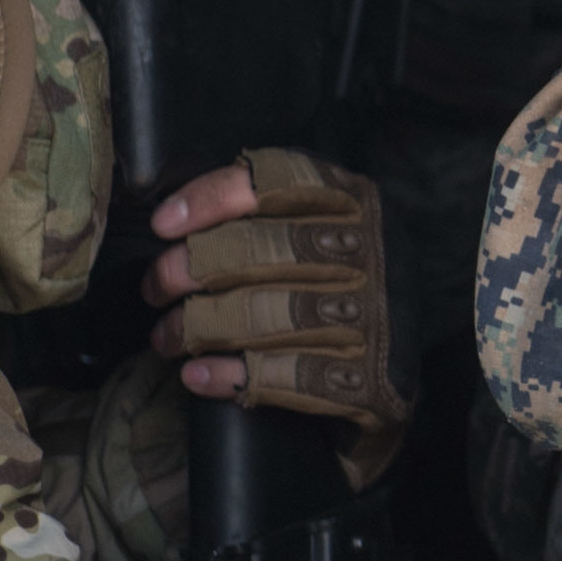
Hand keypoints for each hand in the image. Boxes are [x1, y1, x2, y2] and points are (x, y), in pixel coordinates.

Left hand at [146, 152, 398, 455]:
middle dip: (191, 269)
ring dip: (197, 327)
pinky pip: (284, 375)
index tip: (164, 224)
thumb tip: (176, 223)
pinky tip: (197, 375)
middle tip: (157, 287)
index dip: (211, 199)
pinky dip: (229, 376)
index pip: (279, 181)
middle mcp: (367, 253)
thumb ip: (269, 210)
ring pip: (263, 314)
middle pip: (260, 250)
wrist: (404, 358)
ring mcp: (370, 317)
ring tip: (166, 337)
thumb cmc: (339, 280)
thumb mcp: (323, 224)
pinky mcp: (366, 378)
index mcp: (353, 202)